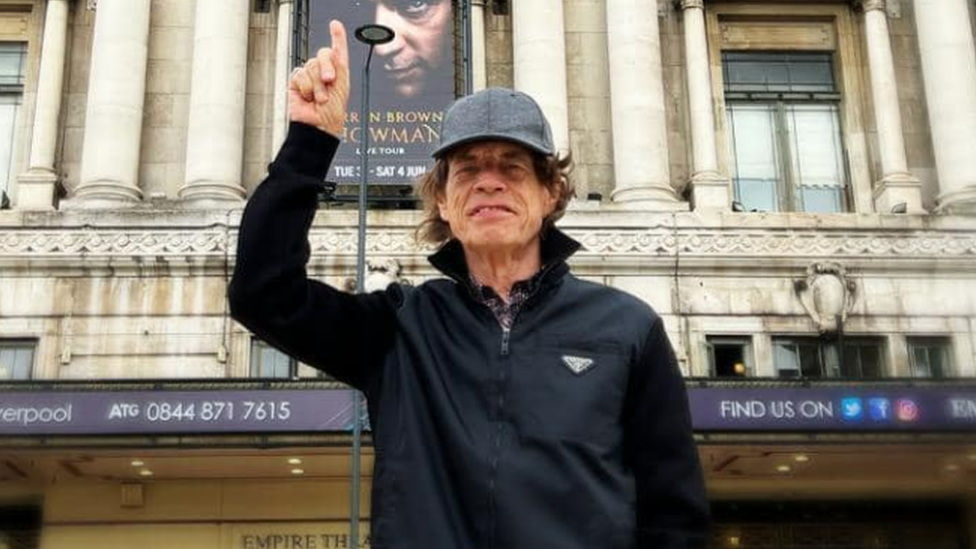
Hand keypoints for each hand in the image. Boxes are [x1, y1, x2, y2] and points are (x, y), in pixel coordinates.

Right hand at [289, 20, 349, 136]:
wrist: (319, 125)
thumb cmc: (333, 111)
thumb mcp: (342, 85)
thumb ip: (339, 64)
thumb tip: (334, 47)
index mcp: (338, 71)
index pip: (337, 51)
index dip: (337, 37)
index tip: (335, 25)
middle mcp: (323, 72)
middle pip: (323, 54)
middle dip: (327, 67)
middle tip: (330, 80)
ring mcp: (309, 76)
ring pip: (311, 66)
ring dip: (317, 85)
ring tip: (320, 99)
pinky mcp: (296, 82)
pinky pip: (300, 75)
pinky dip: (306, 87)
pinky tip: (308, 98)